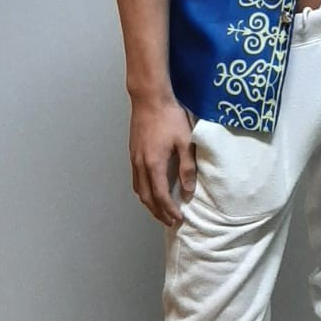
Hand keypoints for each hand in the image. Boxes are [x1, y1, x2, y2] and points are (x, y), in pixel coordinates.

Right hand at [129, 96, 195, 226]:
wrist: (149, 98)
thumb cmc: (170, 117)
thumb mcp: (185, 141)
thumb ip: (187, 167)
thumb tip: (188, 190)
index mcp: (154, 164)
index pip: (160, 196)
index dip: (169, 210)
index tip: (178, 220)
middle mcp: (140, 165)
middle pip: (146, 197)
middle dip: (158, 212)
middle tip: (170, 222)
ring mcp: (134, 159)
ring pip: (139, 190)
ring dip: (149, 204)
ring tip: (161, 211)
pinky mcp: (133, 153)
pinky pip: (136, 180)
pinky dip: (143, 191)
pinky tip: (151, 191)